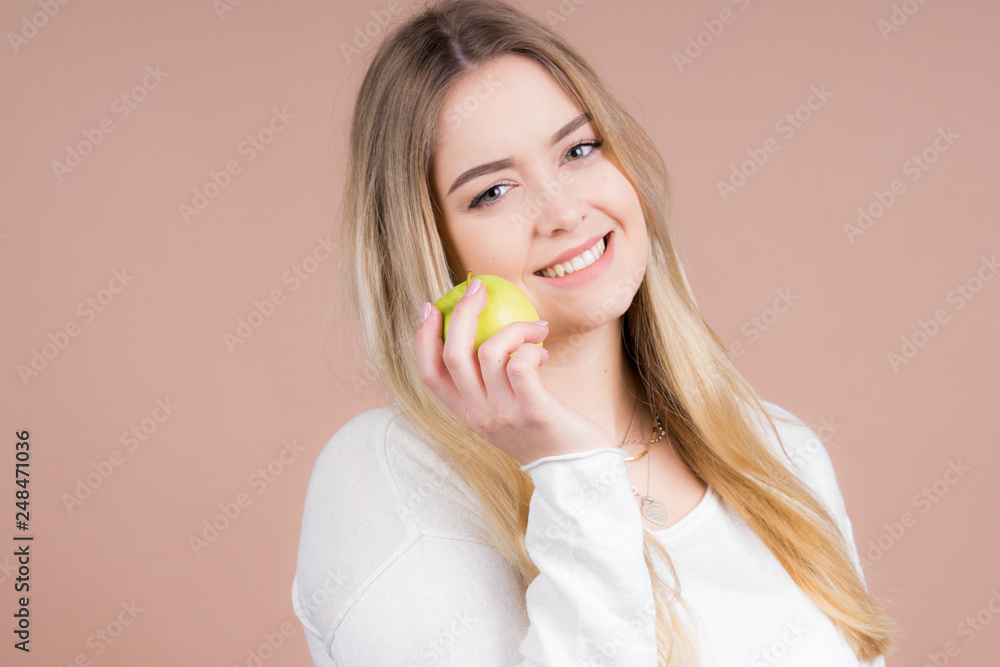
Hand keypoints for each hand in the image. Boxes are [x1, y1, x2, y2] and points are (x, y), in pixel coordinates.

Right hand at [415, 278, 617, 466]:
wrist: (576, 470)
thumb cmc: (543, 429)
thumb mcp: (504, 409)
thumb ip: (489, 380)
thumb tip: (481, 325)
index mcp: (465, 414)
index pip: (429, 373)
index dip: (423, 337)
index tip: (431, 306)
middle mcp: (478, 415)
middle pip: (453, 353)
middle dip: (463, 312)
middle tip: (479, 288)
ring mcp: (503, 414)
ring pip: (489, 351)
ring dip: (513, 327)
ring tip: (536, 328)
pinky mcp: (533, 411)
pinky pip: (520, 362)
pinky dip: (530, 345)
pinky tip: (542, 349)